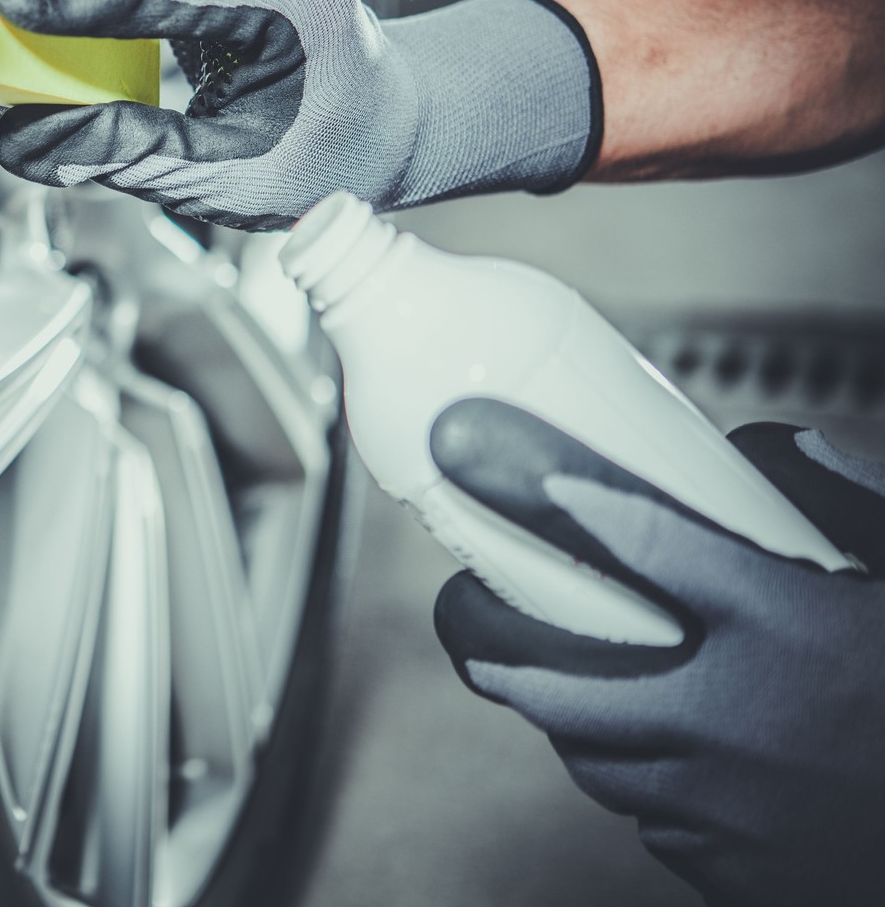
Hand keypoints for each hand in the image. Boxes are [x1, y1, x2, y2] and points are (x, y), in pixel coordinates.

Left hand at [429, 397, 884, 906]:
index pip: (648, 542)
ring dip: (569, 721)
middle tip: (468, 612)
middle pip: (564, 684)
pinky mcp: (740, 870)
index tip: (523, 478)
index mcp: (788, 628)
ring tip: (547, 683)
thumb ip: (856, 501)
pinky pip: (656, 824)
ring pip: (597, 761)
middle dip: (493, 645)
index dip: (570, 501)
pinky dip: (646, 788)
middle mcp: (740, 718)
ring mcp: (731, 807)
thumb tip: (779, 448)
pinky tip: (661, 762)